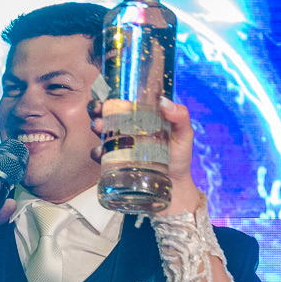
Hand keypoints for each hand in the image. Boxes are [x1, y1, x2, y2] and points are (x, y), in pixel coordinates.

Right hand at [88, 97, 203, 215]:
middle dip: (98, 110)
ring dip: (96, 127)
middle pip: (108, 115)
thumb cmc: (179, 156)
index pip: (125, 104)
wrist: (175, 184)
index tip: (109, 97)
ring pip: (102, 133)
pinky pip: (102, 156)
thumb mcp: (184, 134)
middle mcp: (128, 131)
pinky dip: (97, 152)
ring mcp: (121, 147)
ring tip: (98, 126)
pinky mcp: (117, 164)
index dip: (113, 98)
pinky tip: (100, 151)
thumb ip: (180, 117)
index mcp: (143, 119)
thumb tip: (164, 102)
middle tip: (99, 110)